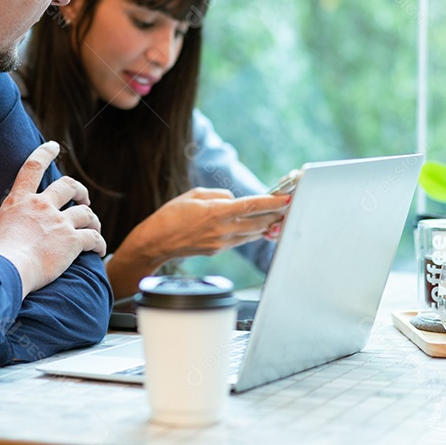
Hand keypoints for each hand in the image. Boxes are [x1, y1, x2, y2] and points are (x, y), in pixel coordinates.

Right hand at [0, 141, 105, 297]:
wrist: (5, 269)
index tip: (54, 147)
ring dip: (93, 220)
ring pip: (86, 213)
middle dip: (80, 191)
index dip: (45, 153)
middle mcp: (41, 206)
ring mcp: (58, 222)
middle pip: (69, 186)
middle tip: (84, 199)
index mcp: (18, 201)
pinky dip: (99, 243)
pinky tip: (99, 250)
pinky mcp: (72, 240)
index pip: (32, 168)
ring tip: (94, 228)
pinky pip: (94, 237)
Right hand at [126, 187, 288, 264]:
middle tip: (288, 207)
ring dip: (265, 225)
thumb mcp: (195, 194)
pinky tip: (254, 226)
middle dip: (276, 215)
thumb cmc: (171, 215)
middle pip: (259, 223)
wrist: (157, 242)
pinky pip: (240, 240)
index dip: (273, 202)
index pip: (252, 206)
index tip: (287, 198)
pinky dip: (250, 232)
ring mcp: (222, 242)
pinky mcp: (219, 250)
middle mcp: (222, 229)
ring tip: (276, 216)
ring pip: (252, 234)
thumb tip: (234, 200)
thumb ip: (219, 195)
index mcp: (216, 211)